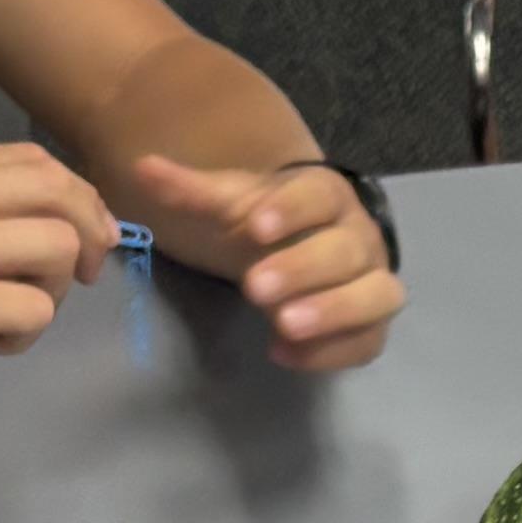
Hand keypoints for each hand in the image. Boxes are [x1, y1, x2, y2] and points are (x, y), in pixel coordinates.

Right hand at [0, 143, 113, 458]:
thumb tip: (74, 214)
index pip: (32, 160)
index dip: (77, 200)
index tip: (82, 243)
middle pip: (56, 190)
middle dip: (88, 235)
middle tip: (80, 279)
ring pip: (58, 245)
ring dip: (50, 293)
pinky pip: (37, 310)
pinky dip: (22, 338)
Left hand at [126, 152, 403, 372]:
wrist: (302, 243)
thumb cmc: (264, 221)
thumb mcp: (228, 203)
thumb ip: (191, 190)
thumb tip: (144, 169)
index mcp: (325, 195)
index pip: (319, 196)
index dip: (292, 211)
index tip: (256, 228)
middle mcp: (359, 237)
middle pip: (346, 250)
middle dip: (303, 269)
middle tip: (254, 288)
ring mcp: (371, 282)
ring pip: (377, 295)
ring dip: (334, 311)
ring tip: (284, 325)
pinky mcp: (370, 325)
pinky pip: (369, 341)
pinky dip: (333, 351)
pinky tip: (285, 353)